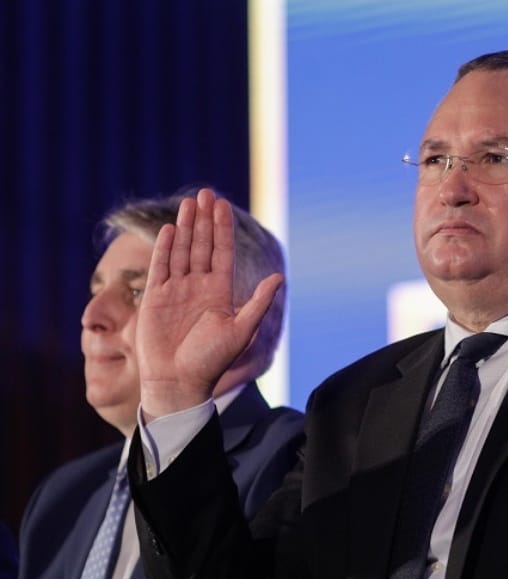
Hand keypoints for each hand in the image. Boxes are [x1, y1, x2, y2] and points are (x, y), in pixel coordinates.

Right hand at [136, 188, 282, 418]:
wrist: (179, 382)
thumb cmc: (212, 361)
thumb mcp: (241, 330)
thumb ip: (258, 303)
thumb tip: (279, 277)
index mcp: (220, 292)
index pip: (222, 252)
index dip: (222, 228)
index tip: (222, 205)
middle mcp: (199, 287)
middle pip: (202, 245)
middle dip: (204, 220)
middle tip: (205, 193)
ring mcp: (176, 291)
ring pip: (182, 251)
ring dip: (186, 227)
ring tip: (189, 203)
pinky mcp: (155, 298)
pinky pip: (161, 267)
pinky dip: (165, 248)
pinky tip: (171, 229)